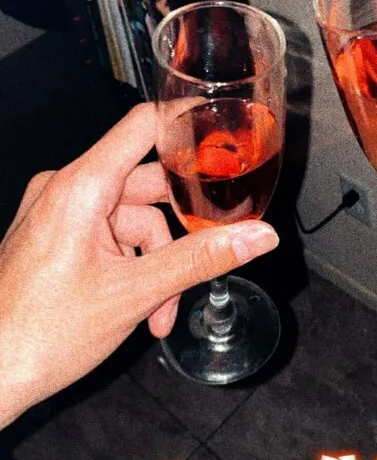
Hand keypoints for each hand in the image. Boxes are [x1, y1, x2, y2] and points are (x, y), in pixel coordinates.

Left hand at [0, 105, 277, 428]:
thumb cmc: (38, 335)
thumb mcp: (136, 293)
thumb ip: (202, 259)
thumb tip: (256, 236)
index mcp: (80, 187)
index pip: (144, 126)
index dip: (187, 124)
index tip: (223, 130)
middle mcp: (65, 190)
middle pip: (147, 184)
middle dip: (179, 232)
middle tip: (210, 254)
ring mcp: (58, 214)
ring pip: (132, 220)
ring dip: (156, 263)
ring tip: (161, 310)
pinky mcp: (56, 238)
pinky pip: (110, 238)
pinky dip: (132, 269)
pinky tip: (141, 309)